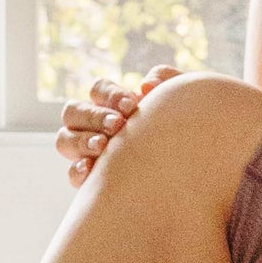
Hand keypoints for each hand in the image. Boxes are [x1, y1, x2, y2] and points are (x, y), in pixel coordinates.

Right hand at [55, 66, 178, 185]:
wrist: (196, 168)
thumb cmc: (184, 130)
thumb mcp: (182, 100)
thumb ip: (168, 80)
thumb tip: (147, 84)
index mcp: (112, 105)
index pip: (97, 90)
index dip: (109, 94)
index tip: (131, 105)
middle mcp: (94, 126)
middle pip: (73, 112)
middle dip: (94, 116)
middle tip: (118, 125)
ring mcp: (88, 153)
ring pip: (65, 140)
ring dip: (82, 140)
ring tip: (104, 146)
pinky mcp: (91, 182)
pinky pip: (72, 174)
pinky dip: (77, 170)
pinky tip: (91, 169)